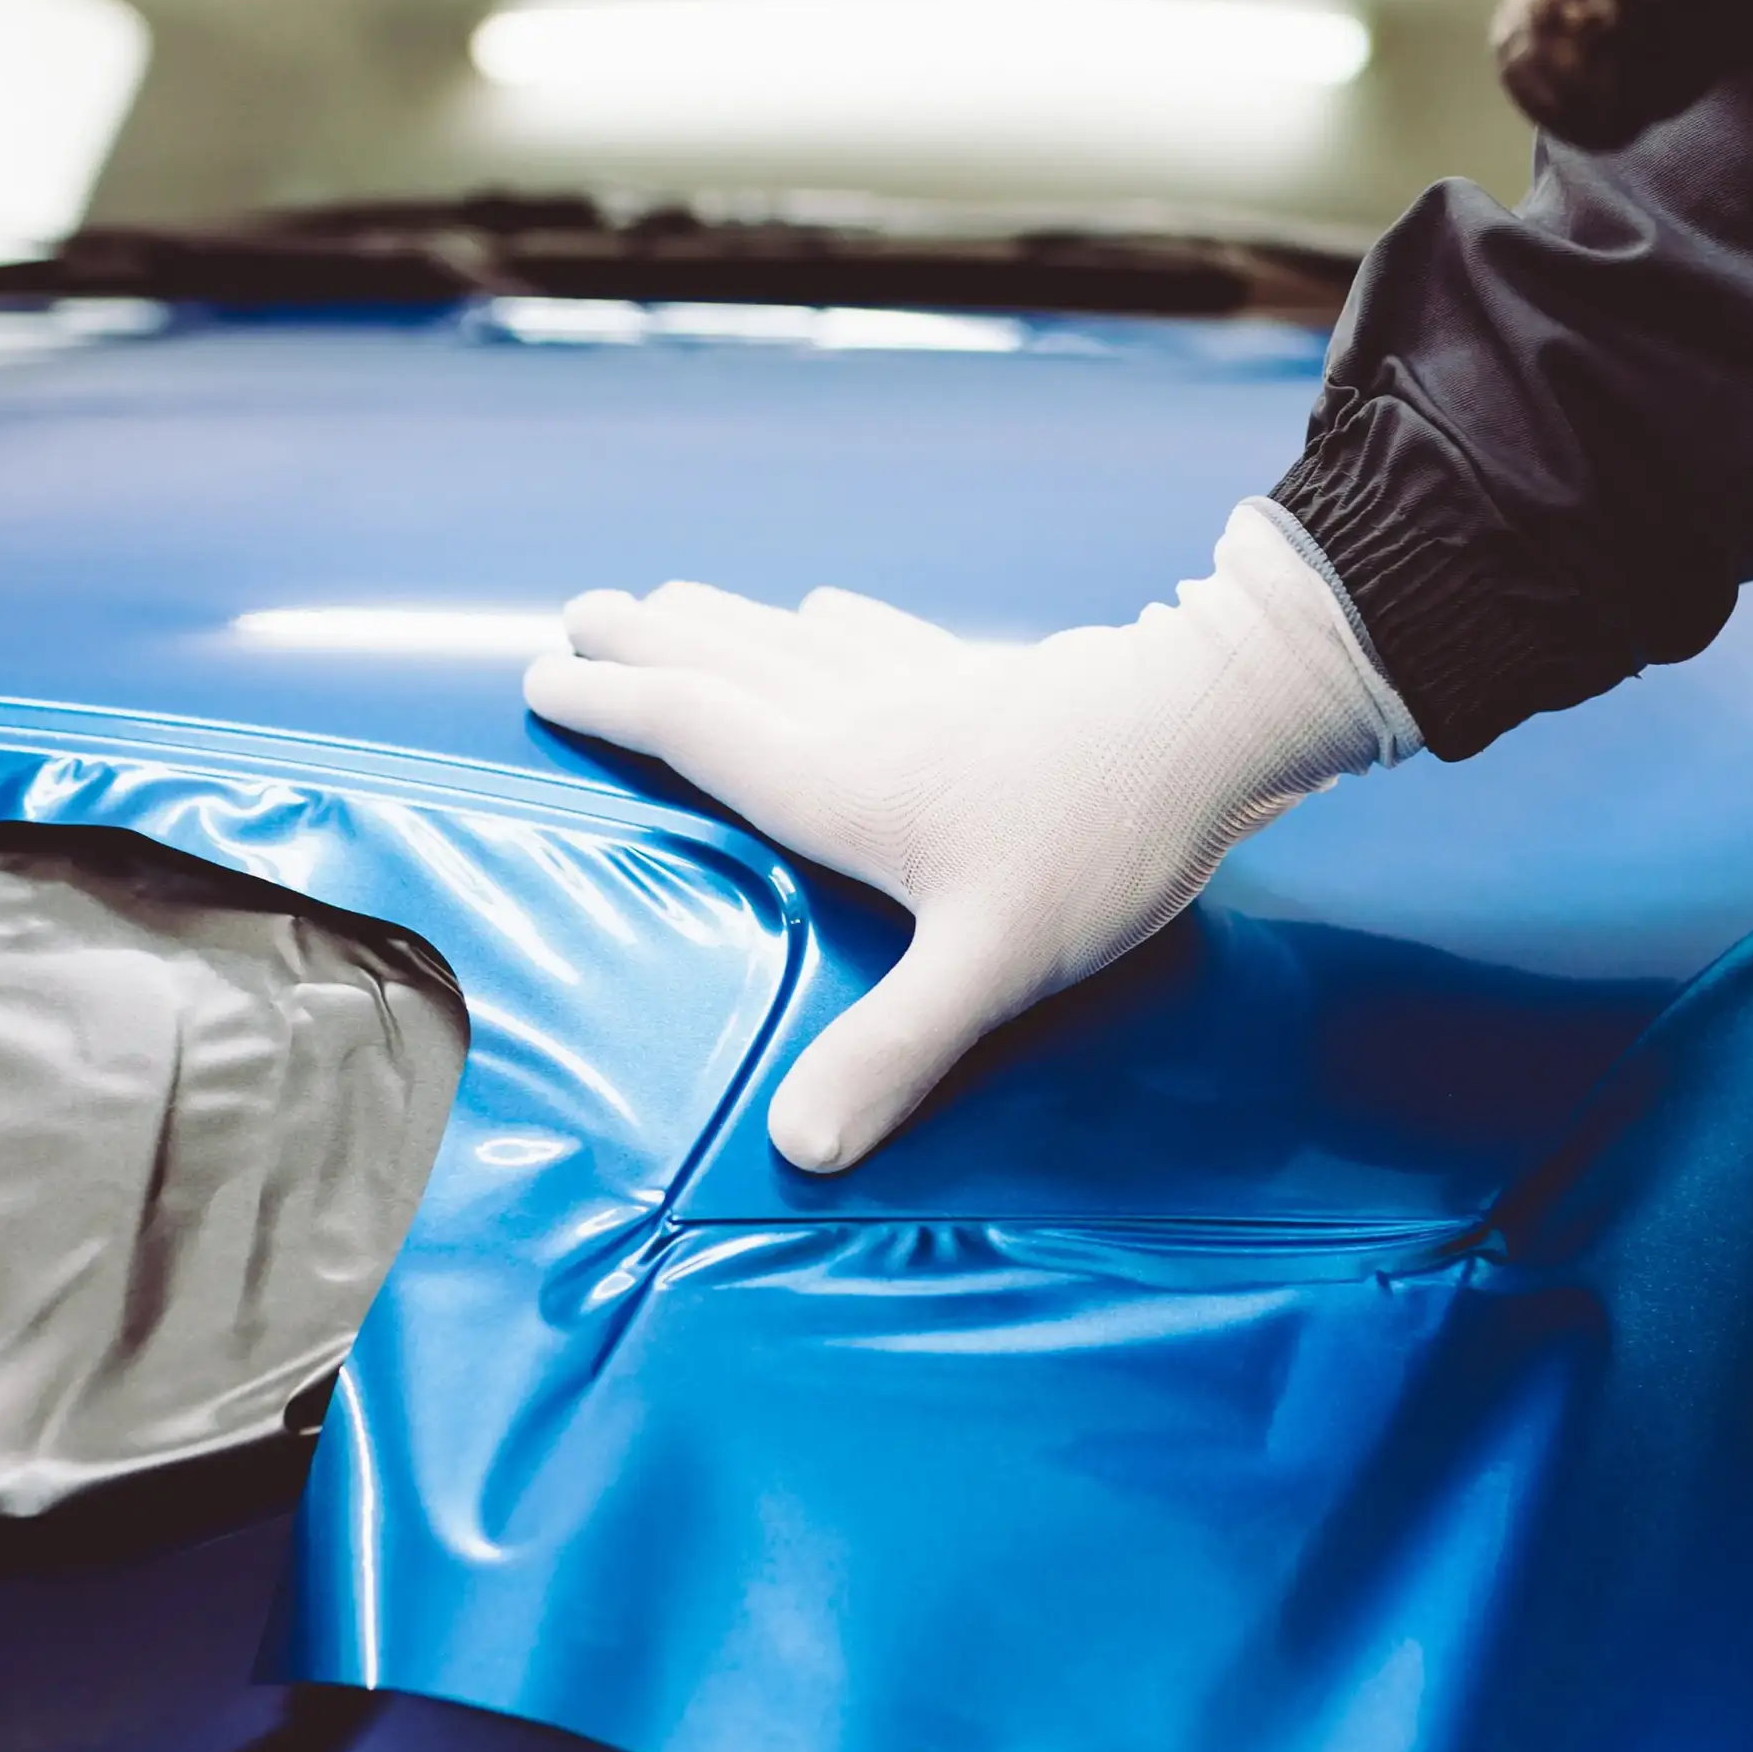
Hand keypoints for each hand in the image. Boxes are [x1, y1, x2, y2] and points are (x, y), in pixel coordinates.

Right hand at [524, 503, 1415, 1172]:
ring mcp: (927, 681)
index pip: (697, 729)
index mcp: (837, 777)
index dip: (617, 705)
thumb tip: (798, 1148)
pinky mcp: (987, 671)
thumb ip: (891, 1050)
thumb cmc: (1096, 844)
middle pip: (728, 663)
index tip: (545, 677)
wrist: (1207, 725)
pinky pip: (877, 631)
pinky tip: (825, 606)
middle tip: (577, 615)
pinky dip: (826, 619)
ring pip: (793, 637)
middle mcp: (862, 714)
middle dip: (647, 643)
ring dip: (719, 620)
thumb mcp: (989, 965)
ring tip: (667, 603)